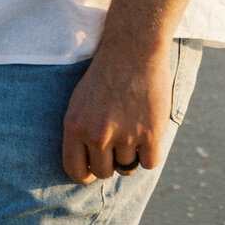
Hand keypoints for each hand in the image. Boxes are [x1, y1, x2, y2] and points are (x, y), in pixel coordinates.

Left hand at [61, 40, 172, 183]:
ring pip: (127, 168)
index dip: (86, 174)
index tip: (95, 169)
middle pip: (104, 172)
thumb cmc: (105, 76)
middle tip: (119, 144)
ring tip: (133, 127)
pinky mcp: (150, 134)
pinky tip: (148, 134)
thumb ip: (80, 133)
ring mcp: (124, 136)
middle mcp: (97, 135)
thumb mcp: (79, 102)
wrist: (133, 51)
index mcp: (74, 127)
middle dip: (111, 163)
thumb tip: (86, 166)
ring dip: (132, 154)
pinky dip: (150, 153)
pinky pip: (149, 163)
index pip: (75, 170)